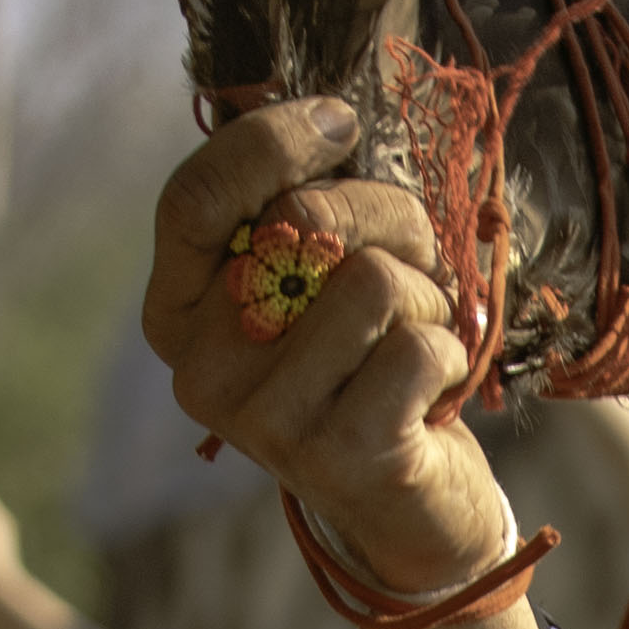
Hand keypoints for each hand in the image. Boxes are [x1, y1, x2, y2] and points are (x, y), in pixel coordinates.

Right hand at [141, 100, 536, 628]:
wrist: (413, 509)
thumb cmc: (368, 368)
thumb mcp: (321, 280)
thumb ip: (305, 209)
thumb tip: (325, 119)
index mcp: (179, 313)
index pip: (195, 197)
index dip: (271, 141)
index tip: (338, 122)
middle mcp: (204, 370)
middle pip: (304, 224)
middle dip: (386, 223)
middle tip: (413, 270)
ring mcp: (266, 422)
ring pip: (373, 281)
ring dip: (426, 297)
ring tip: (420, 338)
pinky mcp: (340, 457)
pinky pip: (418, 344)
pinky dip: (449, 351)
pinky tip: (434, 389)